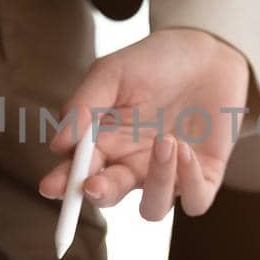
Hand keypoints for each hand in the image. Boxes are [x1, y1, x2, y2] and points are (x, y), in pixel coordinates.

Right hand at [38, 29, 248, 220]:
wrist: (208, 52)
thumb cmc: (154, 62)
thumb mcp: (112, 73)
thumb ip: (84, 106)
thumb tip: (57, 146)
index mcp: (105, 144)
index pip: (78, 173)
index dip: (63, 185)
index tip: (51, 187)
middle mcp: (133, 165)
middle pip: (111, 196)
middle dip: (101, 193)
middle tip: (94, 184)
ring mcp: (168, 175)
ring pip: (153, 208)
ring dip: (156, 183)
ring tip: (164, 142)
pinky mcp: (203, 176)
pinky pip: (195, 201)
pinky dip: (189, 182)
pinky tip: (185, 149)